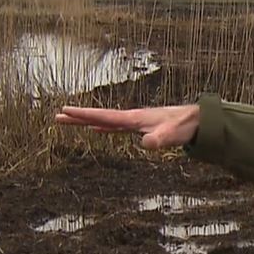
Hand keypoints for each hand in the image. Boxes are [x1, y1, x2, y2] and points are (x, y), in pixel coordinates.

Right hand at [54, 104, 200, 149]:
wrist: (197, 122)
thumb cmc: (184, 127)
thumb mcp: (172, 135)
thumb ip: (159, 139)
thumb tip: (146, 143)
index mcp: (134, 119)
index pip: (104, 116)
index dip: (84, 114)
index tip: (66, 110)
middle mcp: (130, 118)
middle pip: (99, 117)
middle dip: (78, 117)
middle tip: (57, 116)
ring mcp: (134, 122)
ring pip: (104, 121)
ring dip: (87, 121)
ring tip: (68, 121)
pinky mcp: (139, 127)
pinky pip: (115, 127)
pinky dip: (103, 128)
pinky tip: (97, 130)